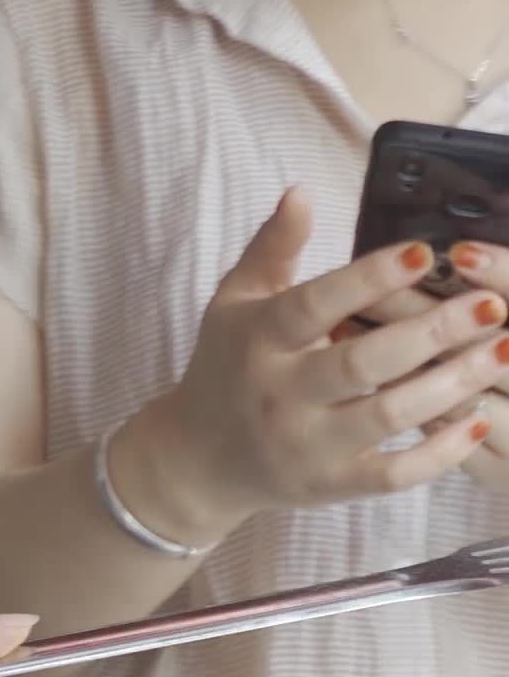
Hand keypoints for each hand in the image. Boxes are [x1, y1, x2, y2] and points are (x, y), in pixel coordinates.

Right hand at [118, 191, 508, 543]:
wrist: (198, 458)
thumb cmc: (228, 364)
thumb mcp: (236, 302)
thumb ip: (272, 248)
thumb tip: (302, 192)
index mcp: (256, 338)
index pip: (313, 304)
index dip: (368, 279)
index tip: (425, 252)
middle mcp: (278, 392)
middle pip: (362, 361)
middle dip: (434, 331)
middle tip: (493, 305)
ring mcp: (305, 443)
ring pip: (388, 415)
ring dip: (452, 384)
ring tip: (503, 352)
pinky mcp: (330, 484)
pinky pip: (394, 474)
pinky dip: (440, 452)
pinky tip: (480, 421)